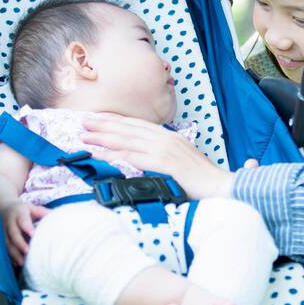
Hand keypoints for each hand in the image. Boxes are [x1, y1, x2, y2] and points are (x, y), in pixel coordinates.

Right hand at [0, 201, 48, 265]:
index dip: (27, 227)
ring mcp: (4, 231)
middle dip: (20, 243)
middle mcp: (10, 222)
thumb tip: (59, 219)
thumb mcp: (33, 208)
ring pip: (7, 243)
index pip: (23, 220)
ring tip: (22, 262)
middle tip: (27, 251)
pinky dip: (10, 256)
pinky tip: (16, 263)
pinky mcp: (1, 239)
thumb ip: (44, 213)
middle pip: (14, 233)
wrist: (4, 208)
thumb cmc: (24, 210)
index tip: (33, 235)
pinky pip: (4, 248)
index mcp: (20, 213)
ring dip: (14, 253)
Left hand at [81, 113, 254, 199]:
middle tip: (83, 121)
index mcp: (170, 137)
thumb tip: (147, 159)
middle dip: (104, 124)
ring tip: (84, 136)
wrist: (220, 186)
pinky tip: (99, 155)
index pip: (137, 125)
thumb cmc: (201, 179)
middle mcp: (165, 138)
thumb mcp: (182, 162)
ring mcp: (164, 149)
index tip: (99, 118)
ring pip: (126, 139)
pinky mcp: (163, 162)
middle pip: (128, 128)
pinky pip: (132, 157)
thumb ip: (164, 157)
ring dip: (102, 137)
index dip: (116, 120)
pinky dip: (113, 155)